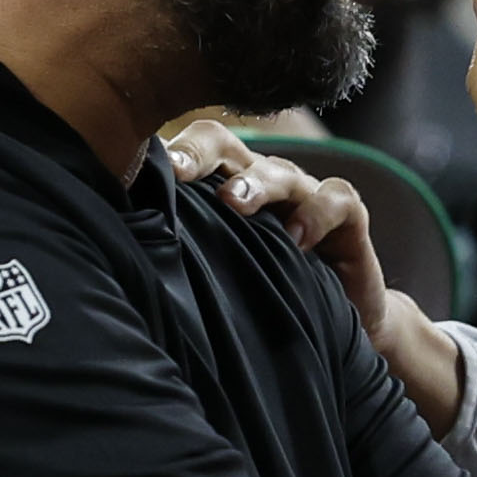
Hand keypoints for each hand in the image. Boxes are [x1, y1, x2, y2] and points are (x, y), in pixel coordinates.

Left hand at [164, 118, 467, 436]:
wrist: (350, 327)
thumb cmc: (271, 300)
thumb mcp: (221, 277)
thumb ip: (186, 259)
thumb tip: (126, 257)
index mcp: (225, 191)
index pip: (194, 155)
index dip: (171, 155)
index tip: (143, 172)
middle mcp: (263, 185)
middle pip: (229, 149)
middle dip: (203, 155)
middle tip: (180, 172)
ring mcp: (306, 196)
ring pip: (280, 172)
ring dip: (256, 184)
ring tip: (234, 201)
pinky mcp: (349, 218)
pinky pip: (337, 199)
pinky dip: (317, 212)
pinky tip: (298, 238)